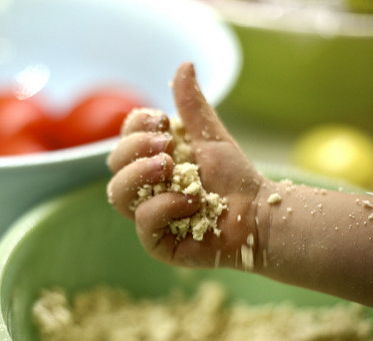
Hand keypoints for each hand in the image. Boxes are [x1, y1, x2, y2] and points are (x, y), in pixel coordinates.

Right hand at [107, 62, 267, 268]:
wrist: (259, 212)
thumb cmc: (235, 178)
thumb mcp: (210, 137)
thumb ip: (192, 107)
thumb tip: (185, 65)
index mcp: (151, 163)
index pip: (123, 142)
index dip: (134, 128)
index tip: (162, 120)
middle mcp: (144, 190)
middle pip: (113, 166)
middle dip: (135, 150)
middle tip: (167, 147)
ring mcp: (148, 217)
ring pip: (117, 195)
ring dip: (141, 175)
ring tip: (172, 168)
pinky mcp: (158, 243)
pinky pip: (142, 223)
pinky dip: (164, 206)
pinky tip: (191, 201)